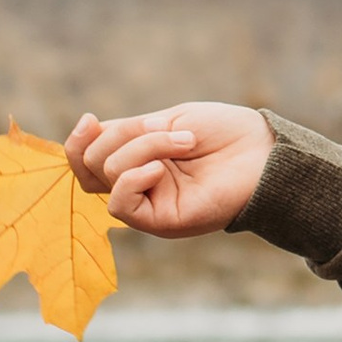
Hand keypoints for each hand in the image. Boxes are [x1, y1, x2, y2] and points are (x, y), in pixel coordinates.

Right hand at [65, 101, 273, 239]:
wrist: (262, 151)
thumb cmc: (224, 133)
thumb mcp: (166, 122)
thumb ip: (125, 133)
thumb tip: (88, 132)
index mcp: (136, 160)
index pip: (86, 160)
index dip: (78, 141)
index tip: (91, 119)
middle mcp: (138, 185)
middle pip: (92, 164)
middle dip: (123, 135)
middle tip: (166, 128)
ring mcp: (149, 205)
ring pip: (109, 175)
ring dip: (144, 147)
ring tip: (186, 142)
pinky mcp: (161, 223)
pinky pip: (121, 205)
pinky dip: (134, 179)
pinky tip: (161, 169)